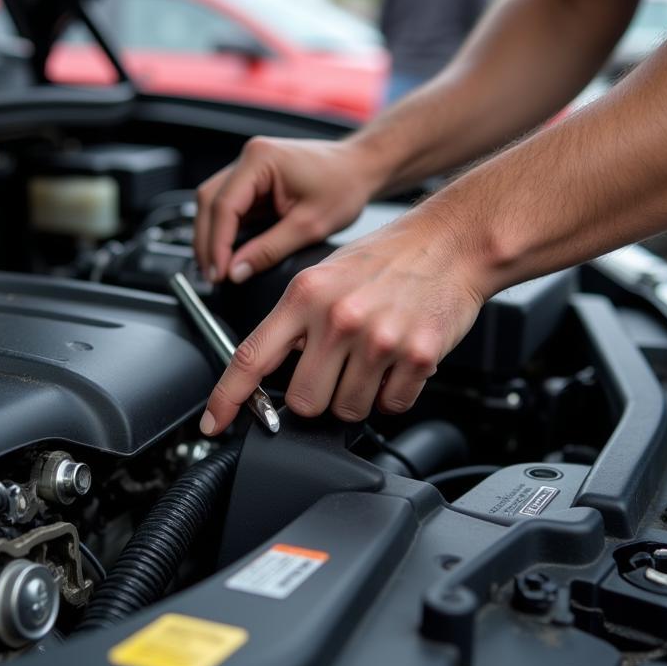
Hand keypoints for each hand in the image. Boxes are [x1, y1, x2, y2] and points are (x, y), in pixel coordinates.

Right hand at [194, 136, 383, 283]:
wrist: (361, 168)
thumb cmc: (344, 185)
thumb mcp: (309, 226)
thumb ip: (268, 250)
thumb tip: (236, 272)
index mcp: (260, 159)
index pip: (224, 206)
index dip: (217, 244)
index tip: (219, 273)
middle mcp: (249, 158)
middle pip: (209, 202)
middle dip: (207, 242)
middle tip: (213, 276)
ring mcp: (249, 167)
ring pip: (213, 204)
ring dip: (211, 237)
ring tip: (217, 269)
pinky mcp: (253, 180)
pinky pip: (228, 206)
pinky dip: (224, 231)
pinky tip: (228, 254)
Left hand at [198, 209, 488, 434]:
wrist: (454, 242)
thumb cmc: (389, 258)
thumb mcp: (324, 275)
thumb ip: (296, 321)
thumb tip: (271, 370)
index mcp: (306, 294)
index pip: (252, 357)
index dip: (227, 398)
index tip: (213, 423)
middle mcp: (338, 317)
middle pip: (302, 402)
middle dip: (315, 398)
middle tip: (335, 370)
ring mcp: (378, 339)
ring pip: (347, 410)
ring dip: (357, 397)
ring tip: (372, 358)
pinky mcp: (417, 356)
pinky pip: (391, 406)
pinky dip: (393, 394)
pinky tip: (397, 362)